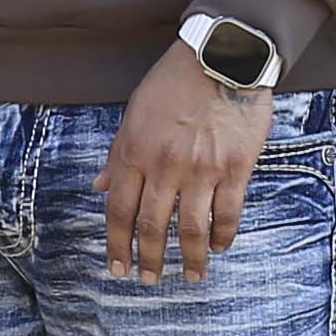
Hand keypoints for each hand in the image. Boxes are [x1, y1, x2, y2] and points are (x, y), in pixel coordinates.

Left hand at [100, 41, 274, 281]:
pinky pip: (228, 213)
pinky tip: (220, 247)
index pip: (119, 210)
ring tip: (191, 276)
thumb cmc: (173, 82)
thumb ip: (118, 154)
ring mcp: (203, 169)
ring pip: (192, 228)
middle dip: (149, 259)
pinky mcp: (236, 167)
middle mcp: (165, 165)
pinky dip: (223, 235)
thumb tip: (99, 187)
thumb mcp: (134, 113)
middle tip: (150, 279)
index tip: (117, 267)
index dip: (116, 244)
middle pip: (153, 226)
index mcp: (135, 152)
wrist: (222, 56)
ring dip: (191, 258)